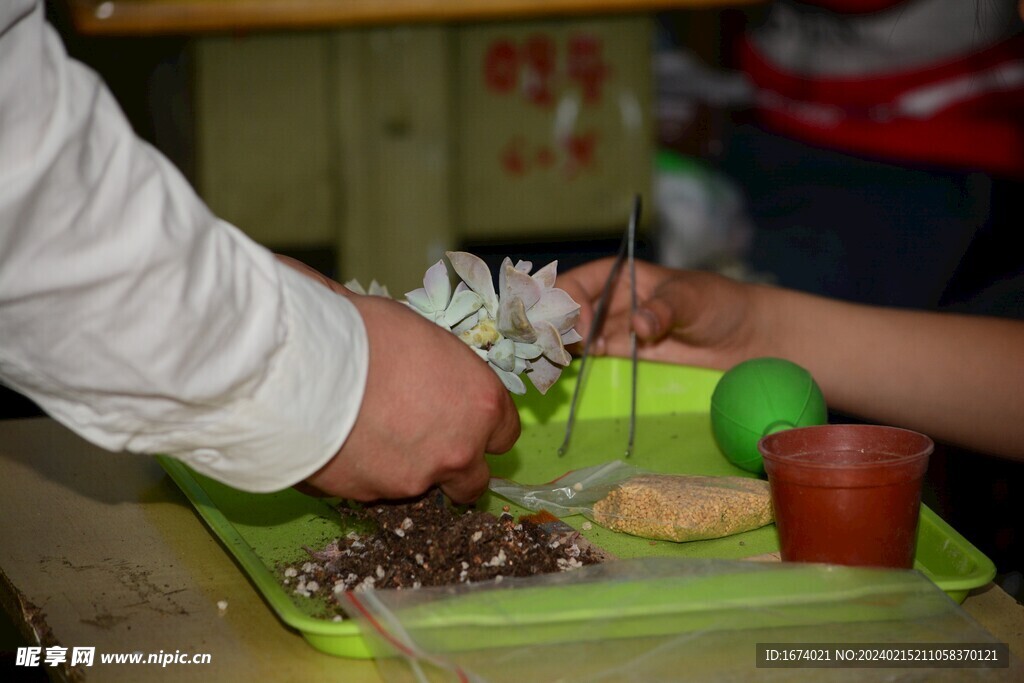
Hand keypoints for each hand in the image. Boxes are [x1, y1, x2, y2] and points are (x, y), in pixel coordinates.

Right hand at [279, 256, 520, 502]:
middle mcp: (459, 450)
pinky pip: (376, 488)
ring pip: (421, 485)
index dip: (483, 429)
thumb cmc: (369, 333)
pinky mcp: (372, 496)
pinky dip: (365, 471)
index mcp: (481, 404)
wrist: (308, 366)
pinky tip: (341, 441)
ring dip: (405, 468)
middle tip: (425, 444)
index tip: (464, 422)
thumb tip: (432, 378)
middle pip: (474, 480)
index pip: (505, 434)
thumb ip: (442, 374)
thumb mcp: (424, 339)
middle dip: (455, 468)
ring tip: (368, 434)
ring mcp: (416, 480)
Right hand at [556, 258, 761, 370]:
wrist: (743, 338)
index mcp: (620, 274)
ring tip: (560, 365)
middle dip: (555, 328)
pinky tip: (574, 372)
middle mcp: (609, 300)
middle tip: (555, 351)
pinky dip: (578, 365)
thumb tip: (639, 323)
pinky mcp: (622, 356)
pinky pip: (591, 358)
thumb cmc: (719, 304)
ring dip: (562, 349)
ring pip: (573, 336)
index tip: (580, 330)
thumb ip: (664, 309)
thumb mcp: (692, 300)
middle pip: (566, 311)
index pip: (577, 282)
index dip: (567, 302)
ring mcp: (613, 330)